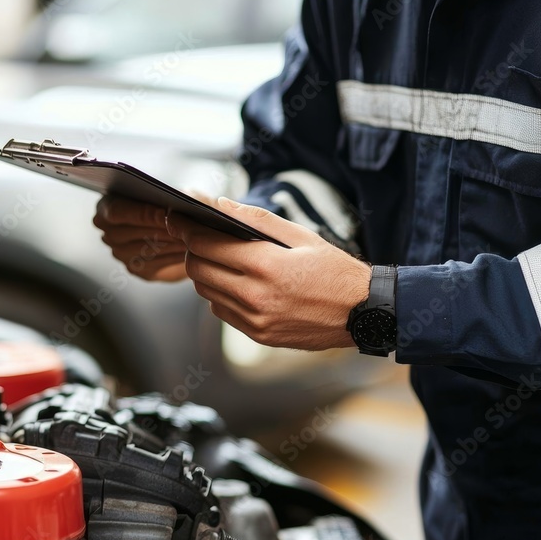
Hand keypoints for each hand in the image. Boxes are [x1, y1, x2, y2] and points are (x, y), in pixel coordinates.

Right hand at [93, 196, 189, 281]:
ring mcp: (121, 254)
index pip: (116, 211)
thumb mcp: (175, 195)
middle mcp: (109, 232)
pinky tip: (187, 250)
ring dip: (167, 244)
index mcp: (108, 206)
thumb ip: (169, 198)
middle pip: (128, 233)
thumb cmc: (175, 205)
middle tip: (184, 227)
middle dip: (158, 230)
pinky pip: (153, 265)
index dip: (141, 212)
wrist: (187, 228)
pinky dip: (171, 257)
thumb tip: (169, 210)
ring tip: (189, 237)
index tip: (165, 212)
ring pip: (142, 250)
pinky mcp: (138, 270)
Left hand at [166, 197, 371, 350]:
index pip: (207, 244)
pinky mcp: (258, 335)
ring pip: (206, 292)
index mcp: (267, 266)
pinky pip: (222, 312)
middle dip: (193, 250)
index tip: (177, 219)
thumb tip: (221, 204)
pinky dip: (220, 295)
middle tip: (197, 237)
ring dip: (205, 273)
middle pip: (199, 270)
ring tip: (218, 259)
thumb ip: (257, 220)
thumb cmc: (335, 271)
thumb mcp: (301, 236)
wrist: (362, 314)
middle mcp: (256, 296)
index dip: (187, 229)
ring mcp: (255, 320)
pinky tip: (236, 283)